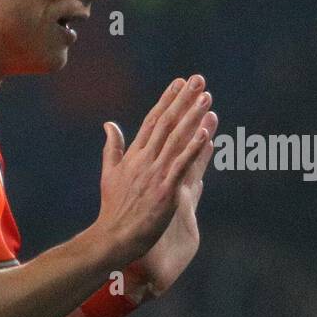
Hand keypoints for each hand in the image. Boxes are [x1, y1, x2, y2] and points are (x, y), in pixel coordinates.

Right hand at [96, 76, 216, 267]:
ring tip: (206, 97)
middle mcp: (145, 159)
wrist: (112, 237)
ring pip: (176, 139)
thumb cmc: (113, 209)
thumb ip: (113, 147)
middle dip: (184, 99)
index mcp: (135, 155)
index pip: (153, 120)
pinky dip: (193, 148)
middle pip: (167, 122)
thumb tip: (109, 124)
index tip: (180, 82)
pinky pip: (181, 165)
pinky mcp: (165, 190)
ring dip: (192, 116)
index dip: (168, 99)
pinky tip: (205, 133)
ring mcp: (155, 174)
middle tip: (199, 79)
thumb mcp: (110, 173)